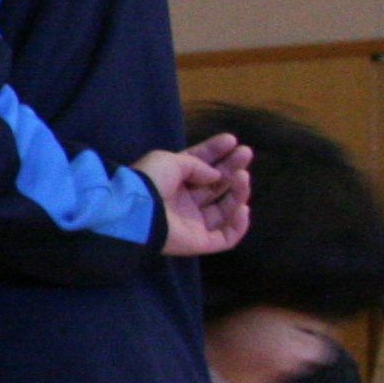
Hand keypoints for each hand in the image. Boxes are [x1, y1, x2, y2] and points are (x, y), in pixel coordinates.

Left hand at [138, 132, 253, 256]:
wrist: (137, 212)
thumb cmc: (150, 182)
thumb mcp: (169, 160)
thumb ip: (196, 164)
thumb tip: (215, 175)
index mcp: (172, 182)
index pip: (198, 166)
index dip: (215, 152)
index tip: (231, 140)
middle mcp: (183, 203)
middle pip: (215, 186)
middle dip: (231, 168)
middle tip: (246, 152)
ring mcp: (192, 223)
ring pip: (225, 210)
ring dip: (238, 192)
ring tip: (242, 175)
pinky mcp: (199, 242)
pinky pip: (226, 238)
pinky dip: (239, 225)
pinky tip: (243, 207)